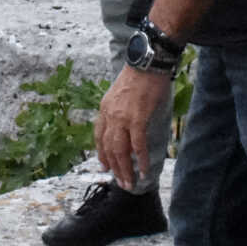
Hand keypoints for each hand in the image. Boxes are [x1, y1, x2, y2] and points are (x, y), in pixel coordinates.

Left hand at [94, 64, 171, 192]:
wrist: (147, 62)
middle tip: (121, 182)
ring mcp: (123, 118)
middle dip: (114, 168)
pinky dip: (140, 160)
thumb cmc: (138, 76)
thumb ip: (119, 109)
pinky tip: (143, 171)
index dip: (102, 154)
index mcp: (104, 109)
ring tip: (130, 183)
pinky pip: (137, 145)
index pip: (99, 137)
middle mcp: (110, 115)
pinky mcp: (138, 118)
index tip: (105, 167)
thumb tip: (126, 123)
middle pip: (108, 148)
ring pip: (120, 151)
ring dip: (125, 170)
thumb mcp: (120, 93)